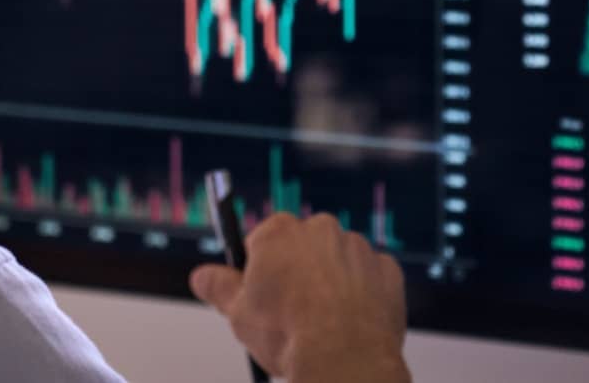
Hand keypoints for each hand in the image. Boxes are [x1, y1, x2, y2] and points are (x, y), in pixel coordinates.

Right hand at [189, 213, 409, 382]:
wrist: (343, 359)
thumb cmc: (289, 335)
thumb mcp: (237, 313)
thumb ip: (218, 286)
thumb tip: (202, 276)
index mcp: (279, 233)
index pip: (262, 240)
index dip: (261, 270)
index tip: (263, 291)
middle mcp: (320, 229)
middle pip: (303, 246)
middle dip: (298, 270)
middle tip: (292, 309)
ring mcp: (357, 247)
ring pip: (339, 259)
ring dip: (332, 280)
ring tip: (324, 321)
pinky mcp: (386, 269)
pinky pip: (371, 276)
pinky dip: (363, 293)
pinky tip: (350, 320)